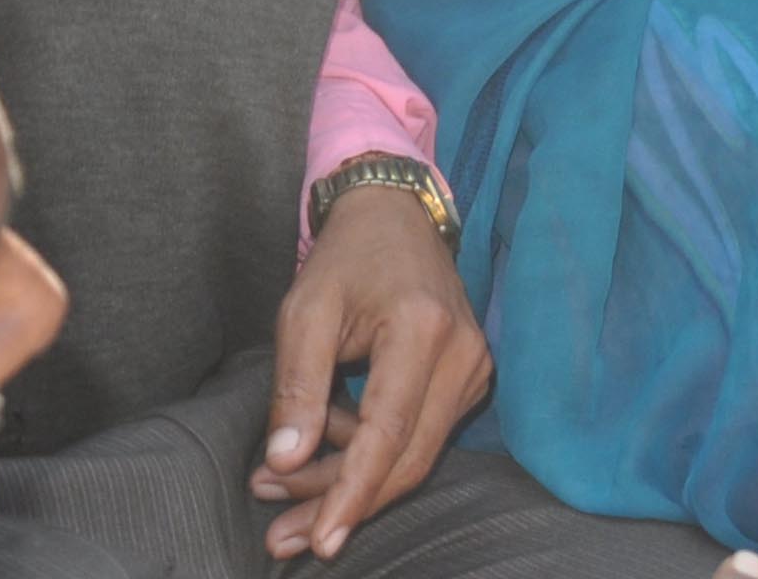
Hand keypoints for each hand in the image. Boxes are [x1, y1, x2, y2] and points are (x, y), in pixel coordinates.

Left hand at [254, 185, 490, 557]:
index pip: (388, 431)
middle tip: (282, 536)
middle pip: (408, 457)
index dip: (351, 492)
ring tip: (282, 487)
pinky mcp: (470, 377)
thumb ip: (297, 388)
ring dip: (351, 482)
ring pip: (416, 455)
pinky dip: (371, 454)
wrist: (396, 217)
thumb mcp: (305, 312)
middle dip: (344, 502)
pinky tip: (325, 443)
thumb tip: (286, 460)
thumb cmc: (346, 260)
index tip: (318, 539)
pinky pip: (422, 436)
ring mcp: (475, 366)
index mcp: (423, 329)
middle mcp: (464, 352)